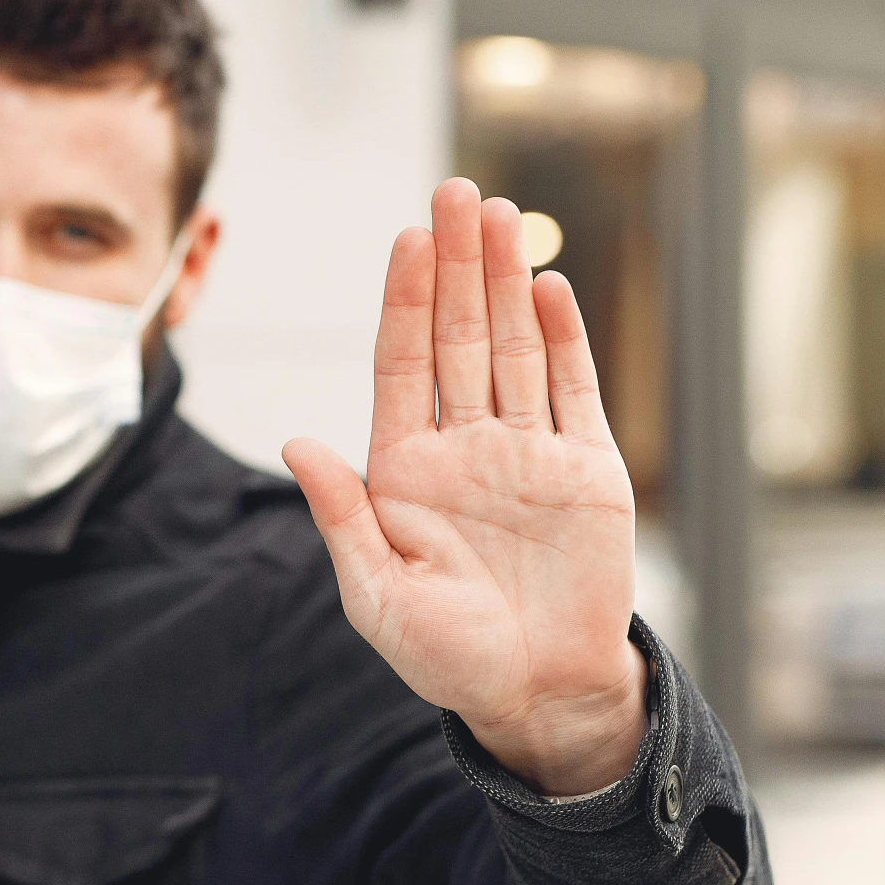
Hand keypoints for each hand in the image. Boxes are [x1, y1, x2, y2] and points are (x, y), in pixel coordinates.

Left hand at [281, 179, 646, 796]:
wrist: (538, 693)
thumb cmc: (447, 655)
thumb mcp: (377, 593)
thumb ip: (342, 514)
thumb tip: (297, 442)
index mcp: (405, 471)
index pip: (401, 367)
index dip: (404, 303)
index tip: (405, 240)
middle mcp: (464, 448)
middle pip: (458, 339)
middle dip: (455, 266)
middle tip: (453, 191)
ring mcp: (527, 453)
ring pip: (513, 348)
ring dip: (505, 282)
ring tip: (499, 213)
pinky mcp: (588, 470)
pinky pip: (573, 391)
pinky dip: (562, 338)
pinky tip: (546, 286)